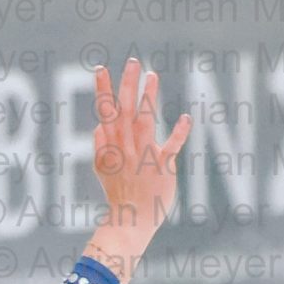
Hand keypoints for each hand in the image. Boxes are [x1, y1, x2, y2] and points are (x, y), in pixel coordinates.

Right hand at [84, 58, 190, 282]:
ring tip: (152, 76)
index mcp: (110, 147)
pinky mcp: (161, 167)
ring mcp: (143, 157)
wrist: (130, 222)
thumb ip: (100, 148)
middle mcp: (125, 148)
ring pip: (144, 122)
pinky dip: (178, 133)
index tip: (101, 68)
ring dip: (148, 99)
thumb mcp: (103, 171)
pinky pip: (171, 147)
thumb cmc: (119, 196)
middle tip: (132, 62)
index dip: (103, 90)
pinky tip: (186, 117)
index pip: (104, 113)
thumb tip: (98, 127)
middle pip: (124, 111)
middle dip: (126, 86)